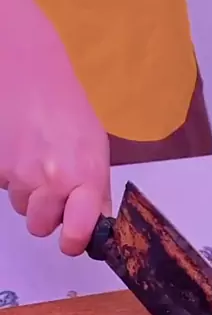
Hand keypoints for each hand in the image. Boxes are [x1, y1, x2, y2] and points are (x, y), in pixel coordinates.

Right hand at [0, 0, 111, 255]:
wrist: (28, 72)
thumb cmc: (68, 110)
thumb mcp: (95, 148)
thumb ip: (96, 190)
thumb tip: (98, 224)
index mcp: (83, 176)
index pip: (77, 232)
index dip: (74, 242)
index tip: (75, 241)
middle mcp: (51, 181)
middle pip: (41, 227)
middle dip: (47, 215)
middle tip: (54, 189)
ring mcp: (19, 175)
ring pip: (22, 209)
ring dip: (29, 194)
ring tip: (37, 162)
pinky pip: (4, 188)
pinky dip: (11, 177)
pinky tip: (20, 153)